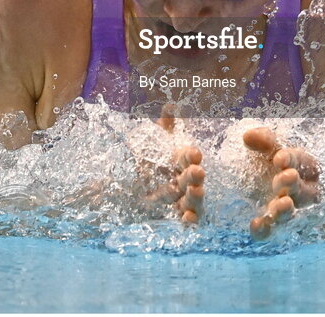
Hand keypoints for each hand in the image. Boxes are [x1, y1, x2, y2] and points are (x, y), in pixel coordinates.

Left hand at [141, 108, 204, 223]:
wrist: (126, 187)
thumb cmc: (147, 161)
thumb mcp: (152, 142)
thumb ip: (163, 125)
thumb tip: (171, 105)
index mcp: (179, 160)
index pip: (187, 156)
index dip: (190, 155)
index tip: (194, 153)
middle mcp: (182, 179)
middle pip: (191, 177)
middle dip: (195, 175)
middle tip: (197, 172)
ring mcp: (179, 198)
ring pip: (191, 198)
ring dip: (196, 196)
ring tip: (197, 191)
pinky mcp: (173, 215)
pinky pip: (183, 218)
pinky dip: (189, 220)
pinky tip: (189, 219)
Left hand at [243, 127, 321, 238]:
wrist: (252, 184)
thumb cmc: (267, 162)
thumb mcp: (267, 148)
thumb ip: (262, 141)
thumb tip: (248, 136)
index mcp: (304, 168)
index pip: (304, 163)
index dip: (293, 160)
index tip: (279, 158)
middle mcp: (301, 192)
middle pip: (305, 192)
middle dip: (295, 185)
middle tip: (284, 178)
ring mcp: (288, 211)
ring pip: (293, 214)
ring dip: (286, 210)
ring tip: (278, 205)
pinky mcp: (273, 227)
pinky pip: (272, 232)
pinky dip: (265, 229)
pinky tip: (255, 224)